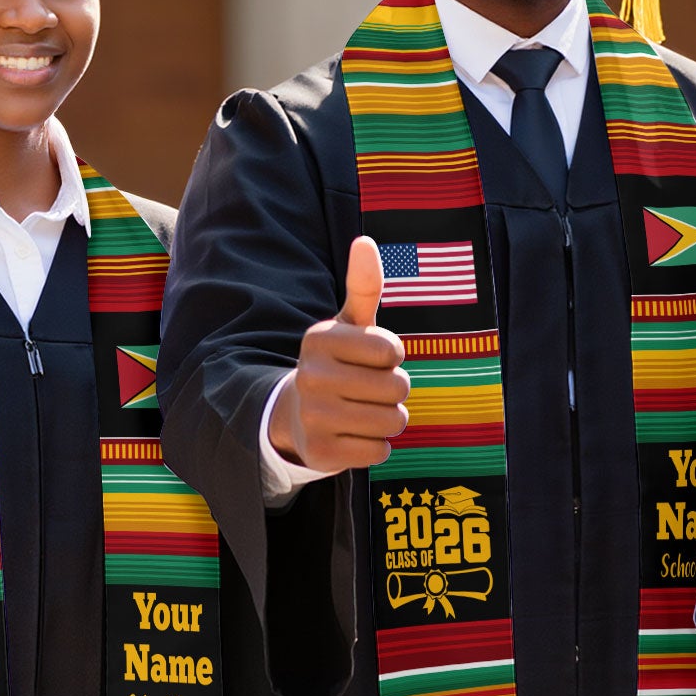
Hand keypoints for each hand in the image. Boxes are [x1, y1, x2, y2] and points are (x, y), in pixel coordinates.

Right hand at [269, 236, 410, 473]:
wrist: (297, 415)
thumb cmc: (339, 362)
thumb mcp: (350, 324)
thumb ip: (363, 285)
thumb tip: (365, 241)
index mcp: (319, 339)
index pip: (392, 351)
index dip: (393, 357)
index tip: (371, 358)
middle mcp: (310, 376)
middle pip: (398, 388)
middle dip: (394, 390)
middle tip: (367, 388)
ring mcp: (312, 418)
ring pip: (393, 421)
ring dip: (389, 418)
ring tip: (363, 410)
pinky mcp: (320, 454)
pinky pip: (379, 451)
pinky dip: (375, 445)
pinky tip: (351, 435)